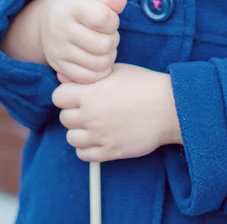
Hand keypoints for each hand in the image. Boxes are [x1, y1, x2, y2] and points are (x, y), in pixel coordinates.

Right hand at [0, 0, 126, 84]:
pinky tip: (98, 59)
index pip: (103, 18)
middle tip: (108, 35)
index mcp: (70, 6)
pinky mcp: (58, 66)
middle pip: (103, 45)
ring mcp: (58, 49)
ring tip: (104, 47)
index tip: (109, 19)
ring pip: (98, 63)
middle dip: (113, 40)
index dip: (113, 21)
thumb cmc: (77, 5)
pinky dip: (99, 71)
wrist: (45, 20)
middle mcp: (60, 29)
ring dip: (109, 56)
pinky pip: (87, 77)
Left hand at [52, 63, 181, 162]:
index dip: (66, 93)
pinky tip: (98, 137)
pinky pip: (84, 155)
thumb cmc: (143, 84)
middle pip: (64, 117)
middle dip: (73, 112)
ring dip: (79, 131)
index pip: (58, 96)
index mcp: (90, 93)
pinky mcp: (110, 152)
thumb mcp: (114, 71)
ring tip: (94, 123)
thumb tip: (61, 77)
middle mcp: (91, 116)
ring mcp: (100, 136)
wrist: (169, 107)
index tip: (77, 93)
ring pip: (71, 138)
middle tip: (89, 107)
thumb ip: (86, 75)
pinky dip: (87, 148)